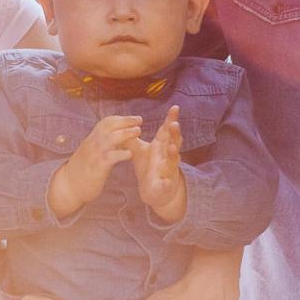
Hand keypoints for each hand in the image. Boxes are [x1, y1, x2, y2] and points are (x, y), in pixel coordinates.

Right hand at [48, 114, 141, 217]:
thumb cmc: (84, 170)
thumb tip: (120, 138)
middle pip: (109, 126)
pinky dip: (121, 154)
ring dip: (126, 133)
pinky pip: (109, 157)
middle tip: (140, 121)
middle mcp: (92, 144)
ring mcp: (93, 155)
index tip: (135, 119)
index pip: (106, 123)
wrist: (68, 186)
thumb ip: (103, 144)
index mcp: (91, 139)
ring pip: (110, 138)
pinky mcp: (96, 167)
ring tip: (138, 132)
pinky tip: (130, 154)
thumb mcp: (92, 152)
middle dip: (126, 121)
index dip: (121, 118)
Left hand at [131, 105, 186, 222]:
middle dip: (175, 134)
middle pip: (174, 142)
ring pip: (174, 161)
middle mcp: (168, 157)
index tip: (175, 107)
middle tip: (174, 124)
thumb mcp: (140, 152)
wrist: (156, 192)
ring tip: (171, 147)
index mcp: (162, 147)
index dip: (171, 119)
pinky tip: (166, 181)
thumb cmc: (150, 168)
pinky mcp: (166, 185)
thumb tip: (124, 124)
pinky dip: (167, 182)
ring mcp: (169, 171)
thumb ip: (132, 139)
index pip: (167, 131)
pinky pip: (167, 184)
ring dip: (173, 154)